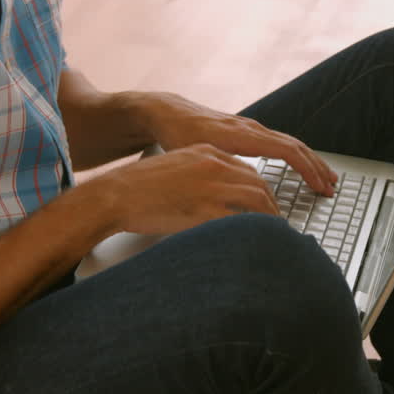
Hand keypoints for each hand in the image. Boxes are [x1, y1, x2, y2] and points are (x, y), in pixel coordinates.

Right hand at [87, 143, 279, 235]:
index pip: (246, 169)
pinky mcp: (205, 210)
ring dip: (269, 217)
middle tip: (277, 220)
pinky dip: (254, 230)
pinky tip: (257, 240)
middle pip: (257, 183)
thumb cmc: (138, 187)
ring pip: (256, 200)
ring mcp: (211, 187)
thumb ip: (197, 175)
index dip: (261, 188)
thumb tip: (211, 194)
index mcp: (206, 153)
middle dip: (271, 203)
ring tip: (274, 233)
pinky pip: (241, 221)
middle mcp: (213, 165)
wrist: (116, 194)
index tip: (266, 202)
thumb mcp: (174, 168)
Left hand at [143, 93, 337, 195]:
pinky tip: (300, 166)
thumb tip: (243, 192)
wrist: (167, 113)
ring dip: (310, 161)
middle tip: (332, 188)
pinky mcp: (247, 132)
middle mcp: (253, 129)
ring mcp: (251, 129)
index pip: (288, 151)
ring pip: (291, 143)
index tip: (320, 188)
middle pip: (296, 147)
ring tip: (325, 179)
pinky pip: (280, 142)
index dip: (308, 170)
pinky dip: (296, 156)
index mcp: (245, 135)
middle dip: (317, 168)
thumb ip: (220, 170)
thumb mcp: (197, 155)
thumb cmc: (177, 135)